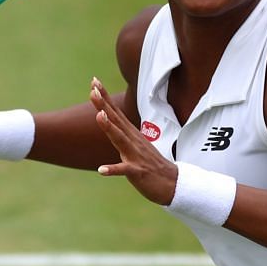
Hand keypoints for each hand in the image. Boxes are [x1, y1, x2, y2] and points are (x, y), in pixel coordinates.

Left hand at [90, 78, 177, 204]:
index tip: (95, 82)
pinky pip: (124, 170)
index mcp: (131, 135)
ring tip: (98, 115)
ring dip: (109, 127)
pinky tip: (102, 170)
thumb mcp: (136, 145)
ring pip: (120, 139)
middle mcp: (133, 141)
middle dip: (104, 105)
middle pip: (117, 120)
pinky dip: (113, 169)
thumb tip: (111, 122)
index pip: (116, 113)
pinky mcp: (138, 172)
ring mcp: (136, 155)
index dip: (105, 98)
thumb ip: (123, 134)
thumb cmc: (152, 165)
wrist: (173, 184)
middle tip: (93, 89)